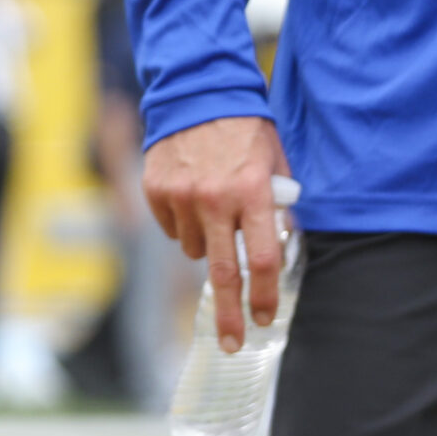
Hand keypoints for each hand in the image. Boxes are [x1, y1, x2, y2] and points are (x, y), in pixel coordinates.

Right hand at [142, 115, 290, 351]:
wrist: (198, 93)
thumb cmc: (246, 127)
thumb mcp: (275, 159)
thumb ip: (277, 200)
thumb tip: (279, 240)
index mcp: (253, 191)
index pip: (262, 257)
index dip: (265, 293)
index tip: (265, 317)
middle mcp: (216, 199)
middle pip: (223, 273)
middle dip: (230, 314)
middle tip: (233, 342)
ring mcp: (182, 198)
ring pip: (194, 249)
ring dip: (207, 243)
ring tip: (215, 208)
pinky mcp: (156, 193)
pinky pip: (172, 228)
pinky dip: (184, 223)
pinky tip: (193, 195)